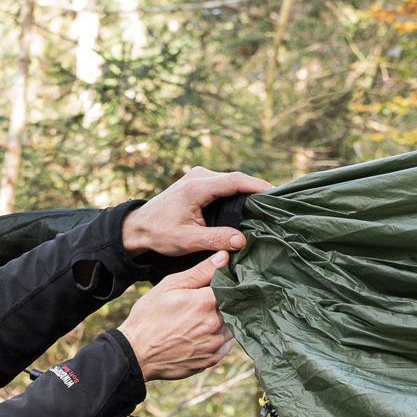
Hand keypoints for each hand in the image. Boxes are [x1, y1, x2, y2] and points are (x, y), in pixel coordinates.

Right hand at [117, 252, 235, 380]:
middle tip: (205, 304)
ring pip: (231, 326)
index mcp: (205, 302)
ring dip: (223, 321)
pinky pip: (226, 345)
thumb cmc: (149, 316)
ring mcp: (214, 344)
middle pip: (233, 307)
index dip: (226, 285)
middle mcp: (214, 324)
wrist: (137, 352)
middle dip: (223, 303)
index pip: (230, 287)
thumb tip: (224, 257)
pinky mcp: (211, 360)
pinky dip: (219, 338)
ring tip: (202, 320)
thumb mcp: (169, 286)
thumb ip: (200, 271)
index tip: (217, 286)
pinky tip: (202, 334)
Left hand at [122, 167, 272, 257]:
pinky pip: (224, 184)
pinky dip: (237, 193)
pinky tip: (248, 205)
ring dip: (247, 191)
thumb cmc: (160, 234)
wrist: (139, 226)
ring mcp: (198, 176)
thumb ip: (215, 239)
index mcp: (197, 187)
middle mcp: (199, 176)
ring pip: (230, 181)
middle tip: (277, 204)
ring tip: (267, 205)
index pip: (235, 180)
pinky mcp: (199, 181)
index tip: (277, 193)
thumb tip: (242, 241)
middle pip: (236, 179)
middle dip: (257, 189)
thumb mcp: (188, 240)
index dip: (258, 185)